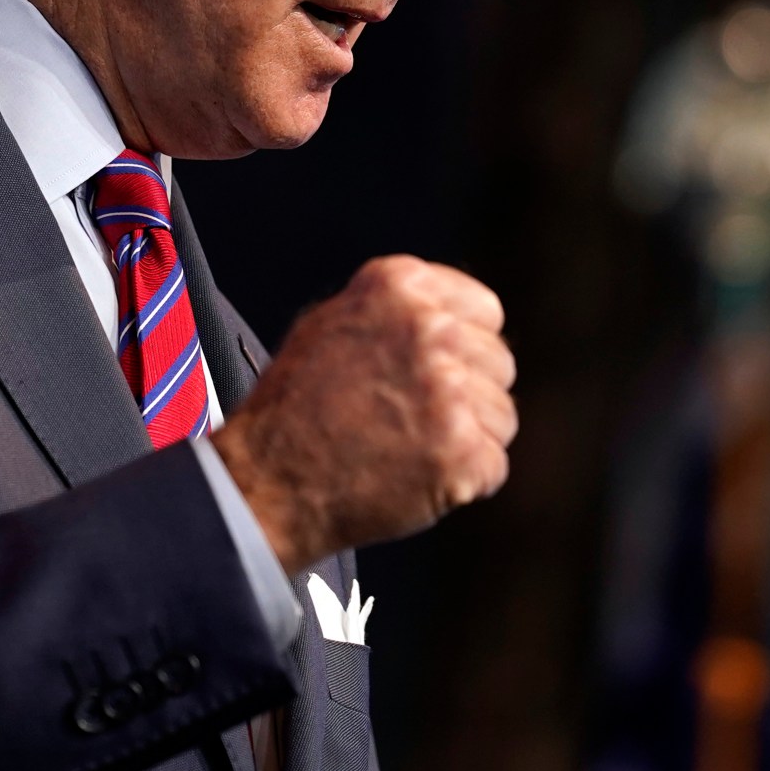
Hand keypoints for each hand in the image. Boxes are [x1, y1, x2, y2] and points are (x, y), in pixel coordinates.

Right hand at [211, 256, 515, 571]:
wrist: (267, 484)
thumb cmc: (293, 409)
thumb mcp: (332, 323)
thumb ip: (398, 310)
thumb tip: (457, 315)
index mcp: (400, 286)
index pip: (485, 313)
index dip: (464, 349)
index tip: (435, 375)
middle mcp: (431, 329)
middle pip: (499, 364)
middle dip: (467, 396)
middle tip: (411, 420)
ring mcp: (449, 392)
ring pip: (502, 416)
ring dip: (467, 440)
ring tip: (408, 450)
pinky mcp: (461, 452)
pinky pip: (493, 466)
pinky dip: (462, 482)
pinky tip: (415, 478)